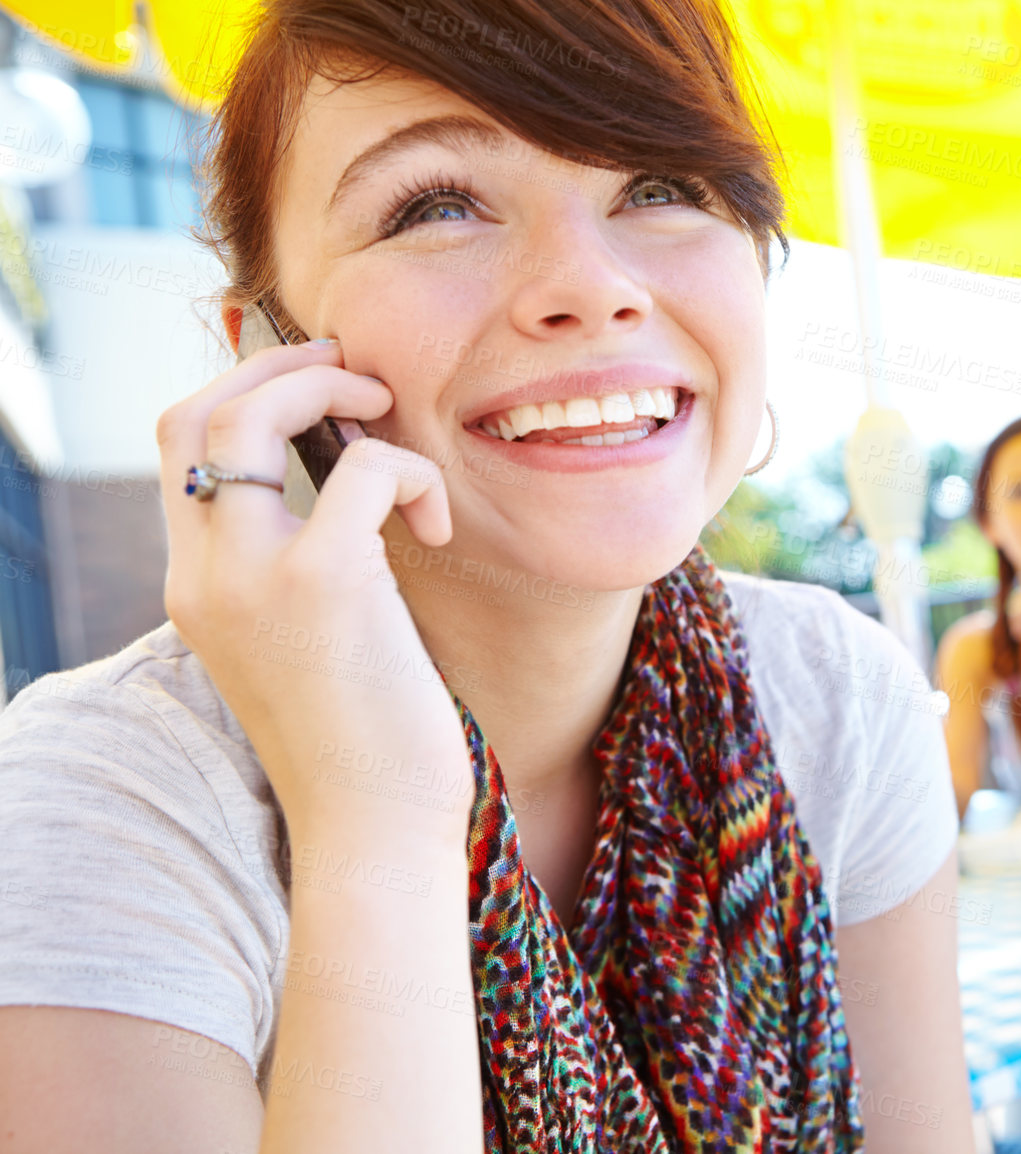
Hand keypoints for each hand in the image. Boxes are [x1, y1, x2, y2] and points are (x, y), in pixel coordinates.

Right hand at [156, 339, 473, 841]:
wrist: (372, 830)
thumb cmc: (362, 744)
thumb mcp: (306, 646)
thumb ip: (297, 574)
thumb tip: (346, 496)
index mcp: (195, 589)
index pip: (175, 447)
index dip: (238, 389)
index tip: (311, 383)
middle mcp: (203, 577)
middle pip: (194, 412)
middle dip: (276, 369)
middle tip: (353, 375)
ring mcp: (253, 579)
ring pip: (250, 416)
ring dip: (329, 392)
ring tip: (388, 415)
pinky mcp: (323, 584)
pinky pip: (363, 470)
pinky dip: (409, 474)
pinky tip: (434, 531)